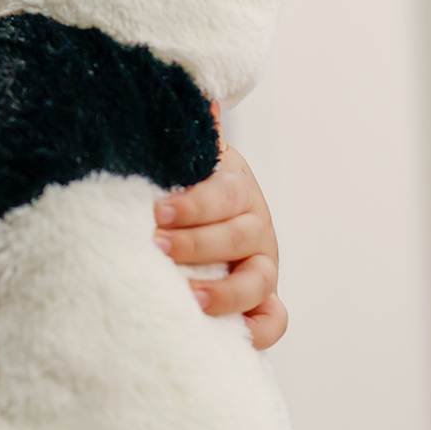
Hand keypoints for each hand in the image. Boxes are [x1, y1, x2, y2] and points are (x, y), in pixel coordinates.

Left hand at [154, 139, 287, 349]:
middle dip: (195, 245)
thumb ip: (192, 133)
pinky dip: (260, 331)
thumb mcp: (189, 156)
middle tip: (156, 248)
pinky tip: (232, 335)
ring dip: (226, 292)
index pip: (222, 195)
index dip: (193, 205)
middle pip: (237, 238)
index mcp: (237, 187)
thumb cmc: (189, 183)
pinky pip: (274, 320)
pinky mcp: (264, 298)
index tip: (157, 211)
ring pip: (259, 281)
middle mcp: (256, 225)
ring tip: (190, 298)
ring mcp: (263, 264)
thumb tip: (199, 94)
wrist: (209, 211)